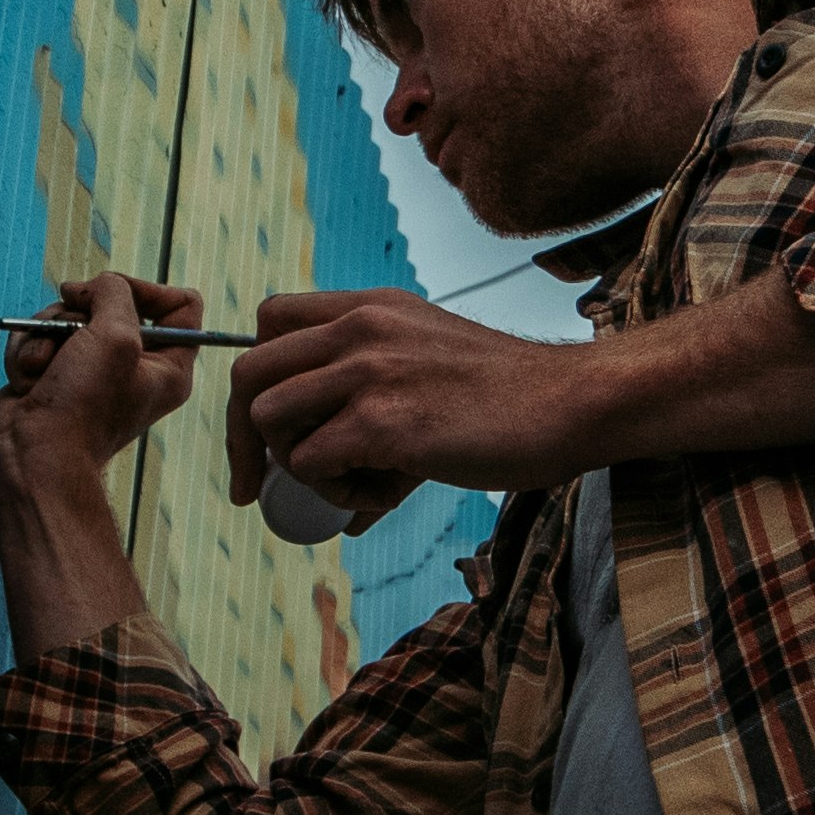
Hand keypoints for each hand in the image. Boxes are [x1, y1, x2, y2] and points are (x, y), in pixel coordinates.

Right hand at [0, 275, 200, 504]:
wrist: (31, 455)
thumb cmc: (83, 406)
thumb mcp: (115, 335)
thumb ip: (115, 293)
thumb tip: (92, 287)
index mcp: (169, 365)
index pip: (181, 304)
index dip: (148, 289)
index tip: (113, 293)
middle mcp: (134, 367)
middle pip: (112, 302)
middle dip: (80, 313)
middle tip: (70, 332)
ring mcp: (90, 370)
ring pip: (67, 316)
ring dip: (47, 333)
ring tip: (43, 367)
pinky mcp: (54, 374)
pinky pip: (39, 336)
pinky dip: (28, 351)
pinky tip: (28, 379)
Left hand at [225, 289, 606, 521]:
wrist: (571, 403)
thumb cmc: (511, 397)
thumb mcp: (431, 366)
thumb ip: (378, 408)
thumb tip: (345, 507)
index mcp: (369, 307)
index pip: (268, 319)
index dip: (258, 378)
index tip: (267, 427)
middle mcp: (359, 328)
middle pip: (249, 371)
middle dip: (243, 438)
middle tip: (258, 485)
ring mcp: (368, 370)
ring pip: (268, 418)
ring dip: (294, 468)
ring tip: (350, 485)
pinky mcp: (382, 421)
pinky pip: (309, 463)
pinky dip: (331, 493)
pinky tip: (379, 496)